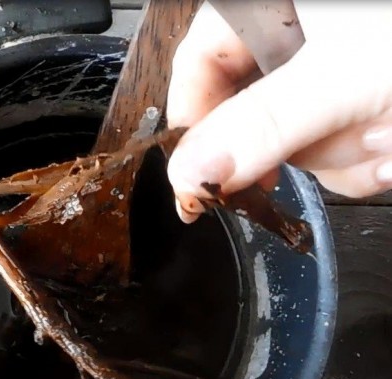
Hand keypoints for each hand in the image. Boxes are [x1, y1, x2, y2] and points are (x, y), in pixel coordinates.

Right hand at [165, 2, 391, 222]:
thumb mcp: (340, 75)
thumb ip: (261, 125)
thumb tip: (188, 174)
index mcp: (269, 10)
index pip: (197, 62)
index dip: (191, 123)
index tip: (195, 182)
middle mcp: (293, 41)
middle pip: (247, 114)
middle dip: (297, 144)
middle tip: (322, 149)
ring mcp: (328, 77)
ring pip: (296, 142)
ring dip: (343, 153)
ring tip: (387, 133)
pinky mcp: (355, 107)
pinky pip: (334, 151)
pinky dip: (367, 158)